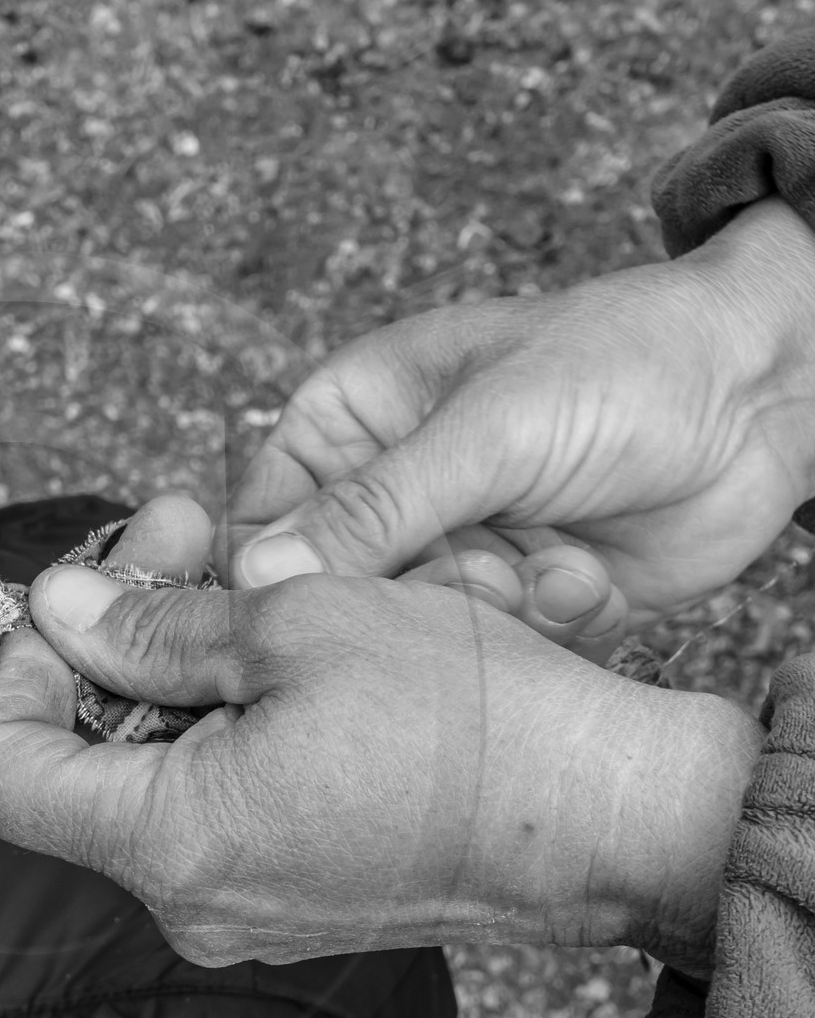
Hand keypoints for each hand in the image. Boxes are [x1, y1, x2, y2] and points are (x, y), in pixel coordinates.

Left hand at [0, 525, 761, 972]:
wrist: (620, 819)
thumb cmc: (479, 725)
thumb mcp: (300, 626)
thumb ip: (152, 625)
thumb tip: (58, 608)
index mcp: (168, 844)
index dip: (15, 670)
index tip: (83, 596)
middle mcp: (187, 900)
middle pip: (74, 761)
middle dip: (112, 634)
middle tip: (179, 529)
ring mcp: (239, 909)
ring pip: (147, 773)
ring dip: (174, 665)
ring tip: (247, 572)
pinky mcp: (289, 897)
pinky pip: (212, 801)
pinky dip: (222, 719)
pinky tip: (283, 648)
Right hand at [225, 198, 814, 645]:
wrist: (769, 393)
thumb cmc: (624, 363)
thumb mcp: (486, 429)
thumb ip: (371, 511)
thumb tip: (254, 582)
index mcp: (350, 426)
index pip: (259, 528)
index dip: (271, 584)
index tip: (310, 615)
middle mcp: (390, 497)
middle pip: (332, 601)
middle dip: (413, 600)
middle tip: (481, 568)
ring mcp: (451, 552)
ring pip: (410, 638)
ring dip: (488, 614)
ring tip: (553, 563)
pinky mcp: (514, 601)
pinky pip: (486, 654)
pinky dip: (543, 626)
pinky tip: (588, 575)